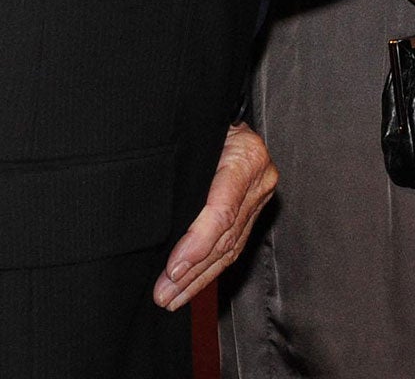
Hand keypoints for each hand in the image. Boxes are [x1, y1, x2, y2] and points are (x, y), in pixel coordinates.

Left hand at [152, 123, 277, 310]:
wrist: (227, 117)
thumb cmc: (204, 123)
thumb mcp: (194, 139)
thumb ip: (181, 170)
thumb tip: (154, 213)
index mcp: (247, 156)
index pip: (223, 211)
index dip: (197, 243)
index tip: (172, 268)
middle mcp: (260, 179)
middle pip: (226, 235)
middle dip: (192, 270)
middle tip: (163, 294)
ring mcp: (260, 196)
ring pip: (231, 247)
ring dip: (199, 277)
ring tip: (171, 298)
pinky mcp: (255, 209)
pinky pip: (234, 245)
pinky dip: (210, 268)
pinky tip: (190, 284)